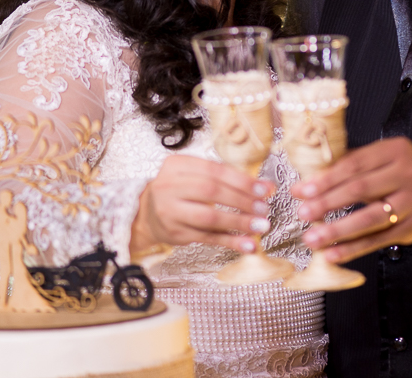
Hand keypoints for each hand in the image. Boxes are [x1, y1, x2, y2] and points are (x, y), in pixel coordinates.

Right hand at [130, 155, 273, 255]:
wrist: (147, 213)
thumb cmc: (179, 190)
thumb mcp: (194, 175)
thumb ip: (225, 179)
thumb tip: (264, 187)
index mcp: (177, 165)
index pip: (214, 170)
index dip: (242, 180)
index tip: (264, 189)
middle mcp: (170, 187)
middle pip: (212, 192)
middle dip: (242, 200)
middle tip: (263, 207)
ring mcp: (170, 211)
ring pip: (209, 218)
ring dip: (238, 222)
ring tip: (260, 225)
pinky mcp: (176, 233)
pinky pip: (207, 238)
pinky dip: (230, 241)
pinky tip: (247, 245)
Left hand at [292, 137, 411, 263]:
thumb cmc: (400, 171)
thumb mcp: (381, 158)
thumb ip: (349, 165)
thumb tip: (309, 183)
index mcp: (395, 151)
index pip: (355, 164)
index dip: (326, 179)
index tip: (302, 191)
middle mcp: (407, 174)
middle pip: (361, 189)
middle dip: (328, 203)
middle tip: (304, 214)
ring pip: (370, 218)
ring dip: (338, 231)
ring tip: (314, 238)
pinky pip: (379, 240)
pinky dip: (354, 249)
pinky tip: (334, 254)